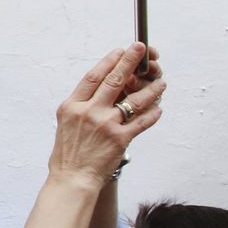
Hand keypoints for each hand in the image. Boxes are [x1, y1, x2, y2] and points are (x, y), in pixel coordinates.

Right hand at [48, 43, 166, 189]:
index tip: (119, 51)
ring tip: (161, 82)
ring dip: (150, 89)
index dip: (108, 61)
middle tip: (141, 48)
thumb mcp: (66, 124)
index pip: (93, 77)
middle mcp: (89, 112)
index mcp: (72, 106)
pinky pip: (142, 121)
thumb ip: (81, 106)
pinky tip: (158, 108)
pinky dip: (153, 113)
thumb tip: (98, 91)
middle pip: (114, 80)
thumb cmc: (67, 154)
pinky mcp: (120, 138)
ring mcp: (106, 124)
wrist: (72, 179)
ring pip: (134, 99)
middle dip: (130, 61)